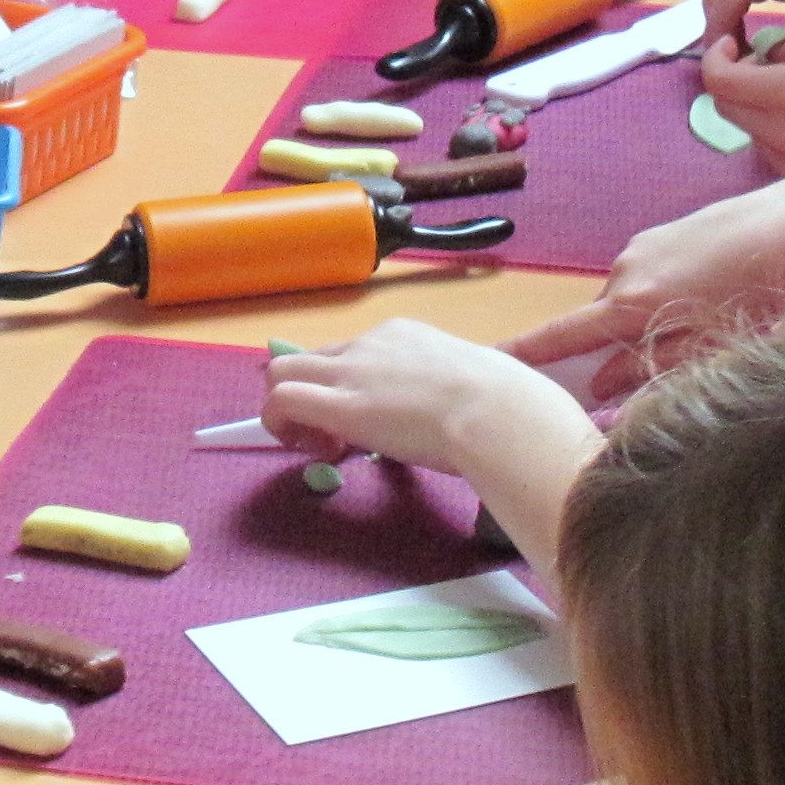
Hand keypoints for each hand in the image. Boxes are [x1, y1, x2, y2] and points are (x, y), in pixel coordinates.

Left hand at [259, 320, 565, 477]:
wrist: (496, 410)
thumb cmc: (503, 400)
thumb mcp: (473, 378)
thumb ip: (453, 387)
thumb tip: (461, 407)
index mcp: (404, 334)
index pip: (353, 353)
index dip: (349, 386)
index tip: (369, 421)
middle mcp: (370, 344)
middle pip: (308, 358)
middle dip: (307, 393)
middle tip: (330, 434)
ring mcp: (351, 372)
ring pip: (281, 372)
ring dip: (287, 409)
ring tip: (317, 444)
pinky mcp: (338, 405)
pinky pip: (281, 402)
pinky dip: (281, 426)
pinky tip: (311, 450)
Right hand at [500, 176, 784, 400]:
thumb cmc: (761, 291)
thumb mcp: (708, 346)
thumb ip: (649, 366)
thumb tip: (601, 384)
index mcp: (630, 302)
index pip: (561, 335)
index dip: (525, 352)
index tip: (493, 362)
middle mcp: (625, 269)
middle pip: (598, 324)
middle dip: (612, 350)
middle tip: (650, 374)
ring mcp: (643, 246)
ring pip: (625, 300)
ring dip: (642, 322)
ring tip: (697, 331)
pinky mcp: (664, 233)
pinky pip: (644, 277)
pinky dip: (659, 297)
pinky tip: (706, 299)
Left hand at [698, 26, 784, 172]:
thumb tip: (765, 50)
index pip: (719, 81)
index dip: (715, 57)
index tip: (734, 43)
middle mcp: (779, 134)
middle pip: (724, 106)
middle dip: (734, 78)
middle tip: (765, 62)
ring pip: (746, 127)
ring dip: (756, 104)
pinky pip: (769, 148)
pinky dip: (775, 128)